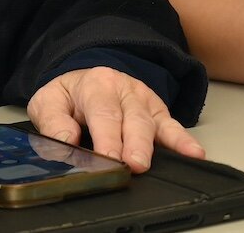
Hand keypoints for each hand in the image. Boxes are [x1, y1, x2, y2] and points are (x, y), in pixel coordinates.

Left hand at [27, 66, 204, 172]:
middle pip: (132, 118)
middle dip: (134, 143)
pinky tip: (195, 153)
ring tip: (155, 163)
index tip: (107, 159)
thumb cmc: (70, 96)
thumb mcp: (48, 100)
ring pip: (151, 122)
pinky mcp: (156, 112)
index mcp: (95, 85)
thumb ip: (52, 120)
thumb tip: (65, 139)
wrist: (87, 78)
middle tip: (134, 165)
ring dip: (155, 144)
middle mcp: (123, 90)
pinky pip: (171, 125)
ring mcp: (143, 100)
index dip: (106, 137)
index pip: (103, 112)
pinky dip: (183, 140)